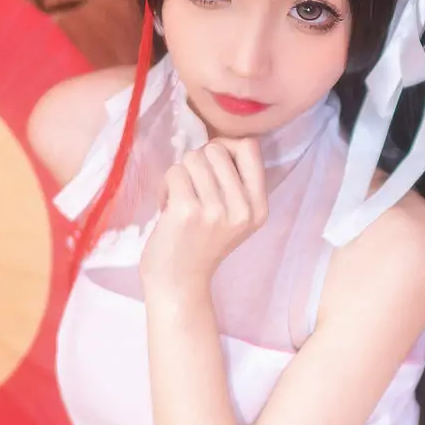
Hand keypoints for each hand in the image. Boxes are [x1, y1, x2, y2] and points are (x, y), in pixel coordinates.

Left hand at [140, 135, 268, 306]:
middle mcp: (242, 208)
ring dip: (180, 174)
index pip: (250, 147)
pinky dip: (165, 185)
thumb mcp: (234, 217)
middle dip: (198, 163)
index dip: (226, 147)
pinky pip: (175, 172)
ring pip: (193, 158)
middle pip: (216, 148)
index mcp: (258, 207)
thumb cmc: (201, 243)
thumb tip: (218, 142)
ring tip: (180, 199)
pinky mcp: (188, 211)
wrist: (179, 282)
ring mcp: (216, 210)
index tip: (213, 167)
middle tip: (192, 190)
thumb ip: (235, 182)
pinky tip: (167, 207)